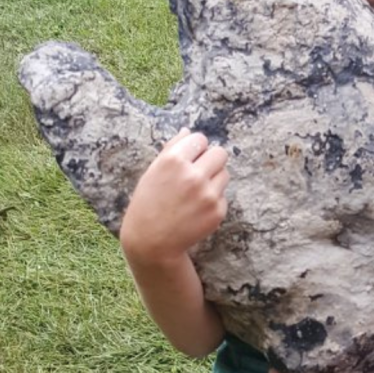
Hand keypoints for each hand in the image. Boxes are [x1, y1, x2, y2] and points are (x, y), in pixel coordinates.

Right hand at [119, 130, 229, 265]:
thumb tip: (188, 130)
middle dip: (211, 160)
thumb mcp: (153, 171)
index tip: (190, 158)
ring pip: (225, 174)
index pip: (200, 139)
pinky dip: (213, 200)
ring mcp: (208, 194)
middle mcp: (193, 175)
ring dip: (214, 179)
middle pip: (220, 153)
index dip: (196, 148)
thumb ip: (172, 148)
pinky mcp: (217, 212)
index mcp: (174, 160)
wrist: (152, 242)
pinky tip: (196, 209)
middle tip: (198, 172)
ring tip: (195, 192)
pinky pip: (223, 196)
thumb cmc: (149, 203)